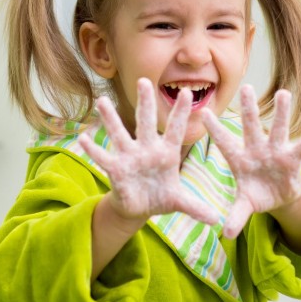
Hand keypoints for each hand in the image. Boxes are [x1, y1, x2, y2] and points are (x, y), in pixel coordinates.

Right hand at [78, 78, 218, 225]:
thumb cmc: (160, 197)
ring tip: (101, 102)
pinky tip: (84, 137)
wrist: (139, 208)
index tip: (187, 93)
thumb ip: (195, 207)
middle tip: (143, 81)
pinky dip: (93, 149)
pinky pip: (103, 157)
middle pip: (145, 122)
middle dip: (145, 103)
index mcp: (166, 153)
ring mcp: (129, 157)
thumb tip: (216, 221)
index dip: (180, 113)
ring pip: (119, 134)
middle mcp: (147, 149)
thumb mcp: (179, 202)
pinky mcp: (115, 169)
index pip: (175, 129)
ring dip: (110, 119)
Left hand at [202, 85, 300, 238]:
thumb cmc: (256, 195)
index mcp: (239, 159)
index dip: (214, 129)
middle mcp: (256, 150)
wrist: (276, 197)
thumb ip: (236, 216)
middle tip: (246, 87)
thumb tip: (225, 234)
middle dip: (248, 109)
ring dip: (282, 113)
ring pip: (279, 129)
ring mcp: (275, 152)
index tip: (203, 112)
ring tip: (284, 93)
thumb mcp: (244, 206)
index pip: (224, 142)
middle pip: (251, 127)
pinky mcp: (293, 160)